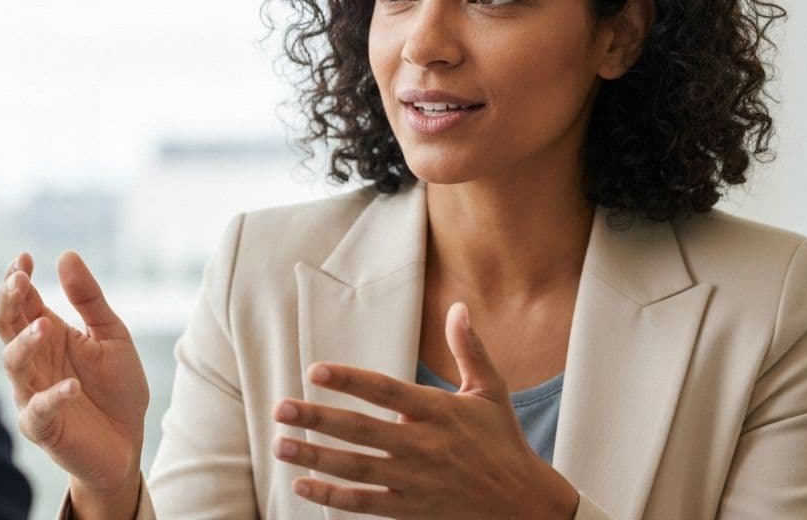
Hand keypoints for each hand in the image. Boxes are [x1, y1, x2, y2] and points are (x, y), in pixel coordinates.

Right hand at [0, 251, 148, 512]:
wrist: (128, 441)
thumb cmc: (116, 386)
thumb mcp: (112, 335)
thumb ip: (89, 299)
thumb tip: (66, 255)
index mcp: (46, 332)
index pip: (20, 300)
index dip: (16, 278)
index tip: (24, 259)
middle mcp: (33, 359)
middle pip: (4, 325)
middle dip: (7, 302)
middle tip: (19, 281)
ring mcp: (32, 392)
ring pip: (13, 364)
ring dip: (25, 343)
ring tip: (45, 325)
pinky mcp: (43, 427)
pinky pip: (38, 410)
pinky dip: (53, 397)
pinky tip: (73, 385)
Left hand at [271, 302, 578, 518]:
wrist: (526, 504)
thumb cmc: (502, 442)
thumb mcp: (490, 392)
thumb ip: (470, 349)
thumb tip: (459, 308)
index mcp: (438, 411)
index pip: (386, 390)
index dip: (350, 380)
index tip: (315, 370)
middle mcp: (424, 445)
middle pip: (363, 430)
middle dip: (319, 419)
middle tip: (281, 409)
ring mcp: (416, 480)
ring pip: (358, 469)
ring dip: (316, 457)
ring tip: (281, 446)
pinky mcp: (411, 508)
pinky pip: (366, 503)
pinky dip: (332, 497)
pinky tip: (302, 484)